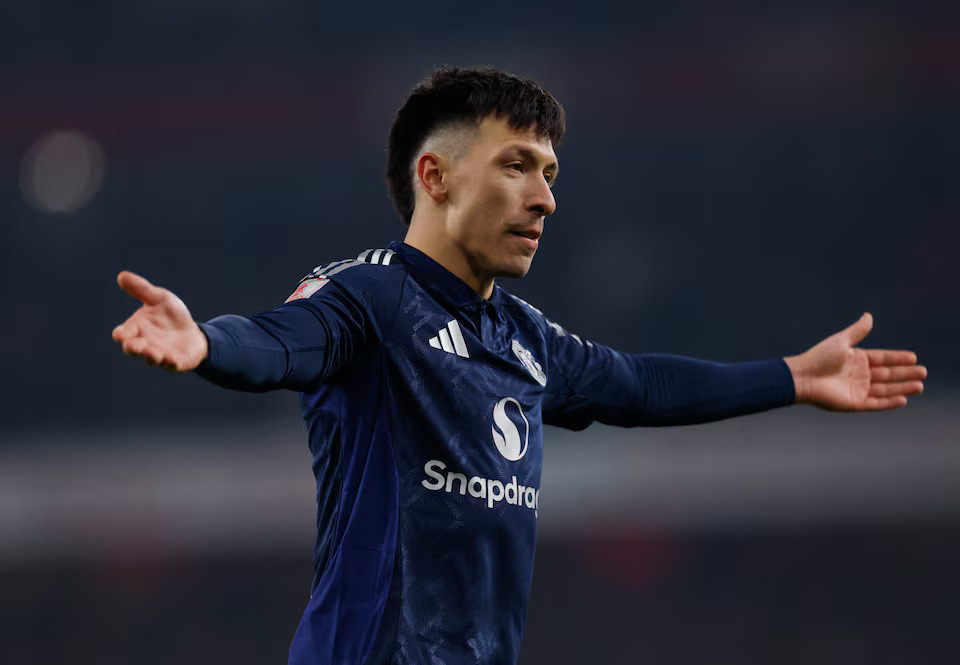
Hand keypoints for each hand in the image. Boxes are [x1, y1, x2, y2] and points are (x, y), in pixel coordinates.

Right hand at [111, 271, 207, 371]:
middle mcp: (145, 344)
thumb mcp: (159, 298)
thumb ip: (141, 289)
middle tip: (132, 345)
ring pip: (151, 359)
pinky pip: (171, 365)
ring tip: (153, 352)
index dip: (122, 334)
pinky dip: (171, 363)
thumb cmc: (170, 316)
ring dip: (151, 356)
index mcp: (137, 328)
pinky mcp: (175, 362)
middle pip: (133, 349)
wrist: (192, 331)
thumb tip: (122, 275)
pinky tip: (173, 359)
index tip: (121, 334)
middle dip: (132, 347)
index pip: (124, 333)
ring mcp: (159, 355)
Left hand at [783, 313, 925, 411]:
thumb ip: (857, 331)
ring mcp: (858, 389)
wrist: (803, 377)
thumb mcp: (841, 342)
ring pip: (886, 390)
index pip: (883, 358)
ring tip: (920, 385)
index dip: (898, 358)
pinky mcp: (855, 403)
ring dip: (902, 388)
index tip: (914, 357)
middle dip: (906, 374)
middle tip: (923, 372)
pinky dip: (889, 403)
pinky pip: (876, 403)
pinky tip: (903, 399)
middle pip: (888, 374)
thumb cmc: (819, 357)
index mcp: (857, 359)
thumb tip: (869, 316)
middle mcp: (859, 375)